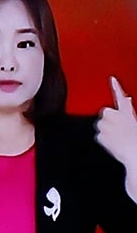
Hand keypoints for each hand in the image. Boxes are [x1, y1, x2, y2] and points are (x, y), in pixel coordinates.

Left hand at [97, 77, 136, 197]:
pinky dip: (105, 140)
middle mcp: (114, 116)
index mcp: (127, 113)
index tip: (112, 78)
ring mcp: (105, 125)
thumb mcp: (135, 122)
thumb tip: (128, 97)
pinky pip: (100, 136)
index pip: (121, 97)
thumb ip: (129, 111)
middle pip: (106, 113)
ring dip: (107, 130)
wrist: (136, 154)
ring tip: (119, 138)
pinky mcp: (100, 135)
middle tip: (119, 130)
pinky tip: (115, 144)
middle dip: (109, 120)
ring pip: (102, 125)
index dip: (116, 87)